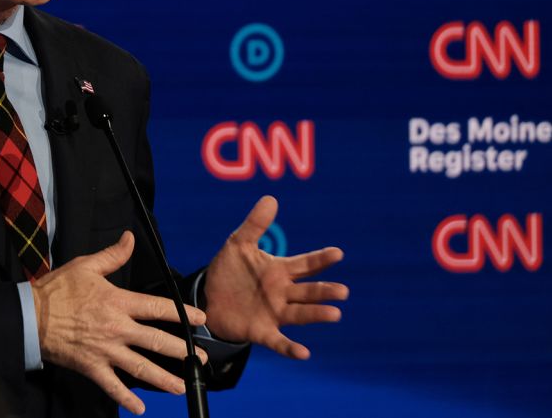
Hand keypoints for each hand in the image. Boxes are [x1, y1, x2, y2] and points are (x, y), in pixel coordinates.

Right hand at [31, 231, 208, 415]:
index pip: (158, 307)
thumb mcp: (85, 266)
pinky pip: (112, 387)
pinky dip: (127, 399)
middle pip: (156, 341)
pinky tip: (140, 408)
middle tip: (200, 360)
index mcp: (118, 302)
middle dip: (182, 352)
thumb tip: (130, 238)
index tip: (200, 319)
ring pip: (141, 368)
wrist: (30, 315)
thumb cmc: (57, 290)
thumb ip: (113, 255)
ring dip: (165, 379)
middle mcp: (117, 328)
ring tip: (182, 386)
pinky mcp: (92, 367)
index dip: (182, 313)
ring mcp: (106, 350)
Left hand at [204, 195, 348, 358]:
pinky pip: (279, 341)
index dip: (321, 259)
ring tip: (334, 314)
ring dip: (317, 314)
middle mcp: (282, 293)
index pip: (305, 264)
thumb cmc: (229, 271)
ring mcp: (274, 313)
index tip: (337, 253)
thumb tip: (271, 198)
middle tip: (342, 291)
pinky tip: (304, 354)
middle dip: (324, 291)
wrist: (208, 298)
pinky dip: (291, 348)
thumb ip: (255, 224)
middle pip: (308, 291)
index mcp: (280, 270)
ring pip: (300, 314)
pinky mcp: (262, 331)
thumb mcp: (238, 244)